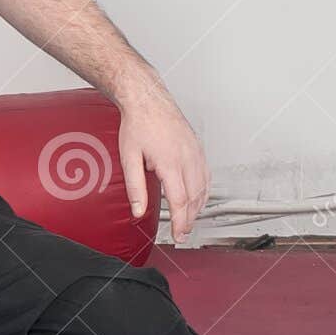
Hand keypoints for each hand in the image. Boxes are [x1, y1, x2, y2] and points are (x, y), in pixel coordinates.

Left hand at [116, 81, 210, 242]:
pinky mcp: (199, 149)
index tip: (177, 235)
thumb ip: (134, 187)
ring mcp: (196, 153)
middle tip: (182, 234)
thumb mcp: (129, 157)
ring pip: (204, 188)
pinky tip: (197, 200)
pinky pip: (206, 176)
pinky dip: (204, 192)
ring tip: (188, 221)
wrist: (148, 99)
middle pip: (195, 198)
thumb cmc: (138, 125)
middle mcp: (188, 158)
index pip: (179, 201)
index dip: (179, 222)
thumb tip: (138, 211)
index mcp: (171, 162)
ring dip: (197, 208)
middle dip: (189, 219)